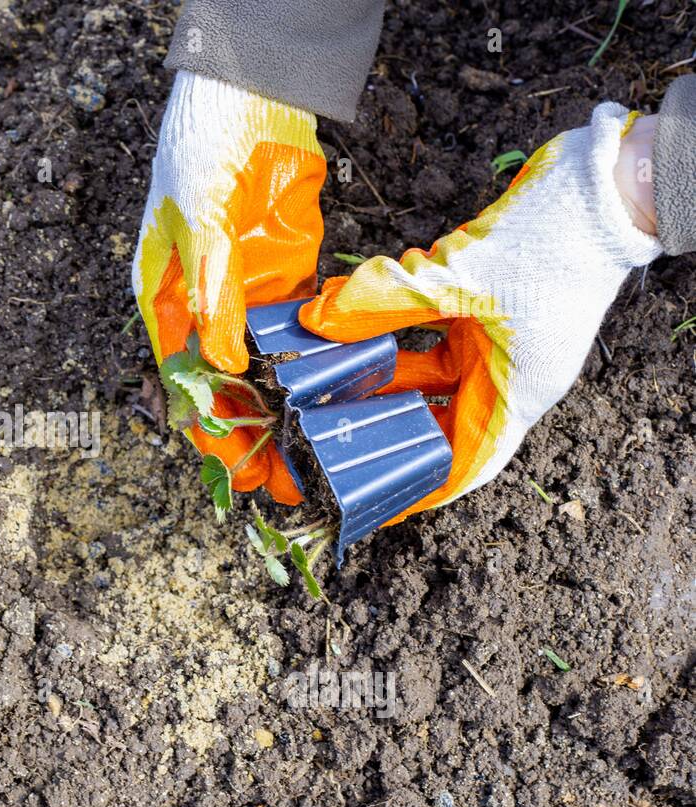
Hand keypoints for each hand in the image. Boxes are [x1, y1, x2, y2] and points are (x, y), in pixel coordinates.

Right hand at [133, 71, 325, 501]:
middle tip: (282, 476)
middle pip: (221, 382)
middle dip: (247, 429)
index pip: (179, 377)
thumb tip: (226, 364)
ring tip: (312, 451)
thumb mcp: (198, 222)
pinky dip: (311, 360)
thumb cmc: (200, 146)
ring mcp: (245, 288)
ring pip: (261, 364)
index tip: (232, 466)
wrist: (251, 84)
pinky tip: (332, 393)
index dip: (204, 424)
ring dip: (282, 405)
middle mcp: (202, 301)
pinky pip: (298, 327)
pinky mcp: (286, 270)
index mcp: (162, 294)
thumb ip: (214, 293)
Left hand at [297, 104, 663, 518]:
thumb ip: (386, 299)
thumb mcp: (460, 276)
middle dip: (383, 428)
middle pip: (434, 422)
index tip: (372, 506)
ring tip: (326, 384)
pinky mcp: (485, 310)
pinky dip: (394, 329)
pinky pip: (429, 334)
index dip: (419, 491)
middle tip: (327, 436)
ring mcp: (496, 343)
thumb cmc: (557, 241)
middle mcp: (506, 377)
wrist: (604, 185)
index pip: (464, 464)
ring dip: (380, 375)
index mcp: (515, 394)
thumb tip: (318, 318)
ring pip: (425, 375)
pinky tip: (351, 324)